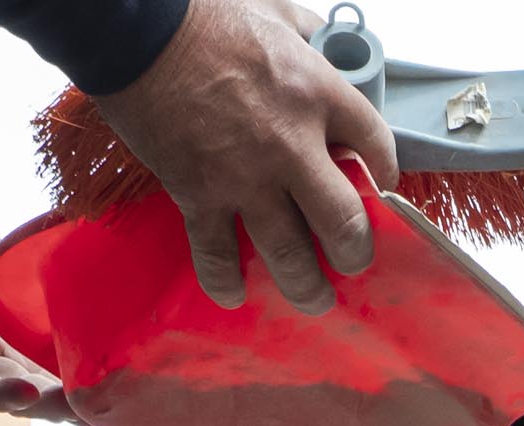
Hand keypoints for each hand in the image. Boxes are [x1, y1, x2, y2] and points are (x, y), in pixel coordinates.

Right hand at [92, 0, 402, 314]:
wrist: (137, 32)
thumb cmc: (205, 15)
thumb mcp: (274, 10)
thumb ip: (306, 33)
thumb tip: (323, 41)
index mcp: (318, 94)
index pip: (377, 146)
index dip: (386, 172)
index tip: (382, 184)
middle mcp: (291, 147)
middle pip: (344, 224)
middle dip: (354, 253)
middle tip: (352, 261)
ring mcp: (245, 178)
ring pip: (290, 256)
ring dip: (306, 287)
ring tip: (314, 297)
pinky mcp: (199, 195)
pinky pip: (218, 255)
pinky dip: (225, 281)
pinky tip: (235, 294)